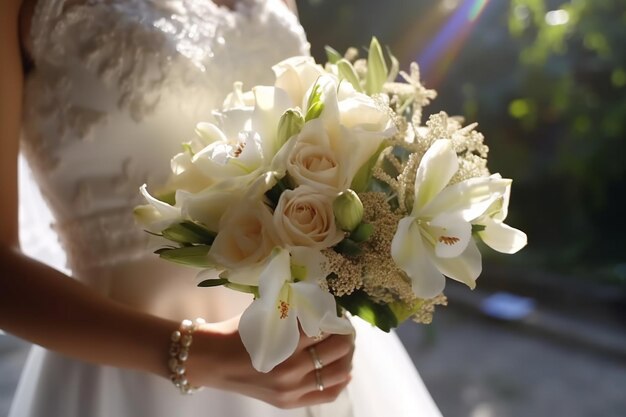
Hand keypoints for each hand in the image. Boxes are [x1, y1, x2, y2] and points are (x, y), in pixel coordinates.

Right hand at [187, 316, 354, 408]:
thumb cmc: (236, 333)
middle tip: (345, 326)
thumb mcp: (264, 314)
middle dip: (345, 335)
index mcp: (284, 344)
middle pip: (336, 350)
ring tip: (346, 344)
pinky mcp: (288, 403)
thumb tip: (319, 300)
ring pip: (337, 373)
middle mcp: (291, 371)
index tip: (338, 311)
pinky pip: (327, 395)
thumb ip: (292, 310)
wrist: (212, 361)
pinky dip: (340, 382)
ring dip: (347, 356)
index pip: (324, 328)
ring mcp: (291, 390)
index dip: (335, 317)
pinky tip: (345, 370)